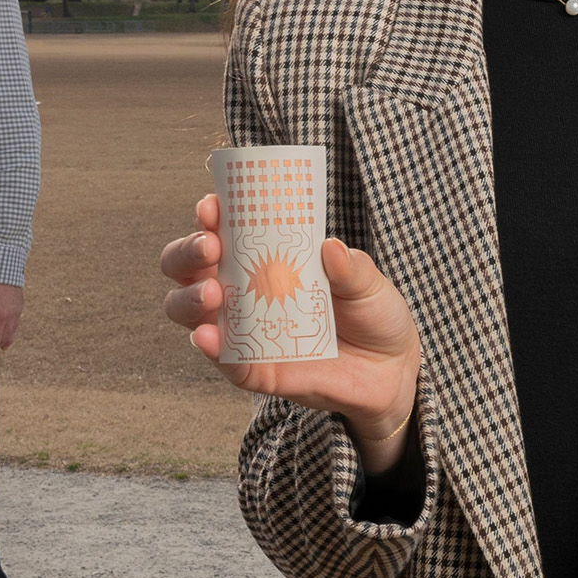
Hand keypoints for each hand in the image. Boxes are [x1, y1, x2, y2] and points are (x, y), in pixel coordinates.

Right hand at [160, 192, 421, 468]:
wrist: (391, 369)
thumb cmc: (372, 312)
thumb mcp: (368, 283)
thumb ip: (351, 267)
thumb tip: (330, 247)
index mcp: (264, 258)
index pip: (220, 231)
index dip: (209, 217)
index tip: (212, 206)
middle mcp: (243, 291)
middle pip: (188, 270)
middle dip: (187, 254)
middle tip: (210, 248)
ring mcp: (245, 331)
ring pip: (191, 314)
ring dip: (190, 300)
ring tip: (212, 294)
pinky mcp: (256, 371)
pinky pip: (227, 363)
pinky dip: (215, 351)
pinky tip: (209, 338)